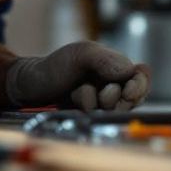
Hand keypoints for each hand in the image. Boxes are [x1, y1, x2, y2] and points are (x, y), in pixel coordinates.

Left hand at [6, 41, 150, 110]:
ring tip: (79, 93)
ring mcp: (101, 102)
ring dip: (98, 103)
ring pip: (116, 109)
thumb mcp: (81, 53)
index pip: (142, 75)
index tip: (129, 91)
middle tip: (103, 94)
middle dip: (118, 98)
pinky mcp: (90, 116)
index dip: (140, 85)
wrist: (28, 86)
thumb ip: (106, 59)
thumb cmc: (55, 66)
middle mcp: (111, 83)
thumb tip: (130, 71)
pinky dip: (87, 109)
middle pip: (133, 97)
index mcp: (114, 65)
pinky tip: (73, 101)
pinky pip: (98, 117)